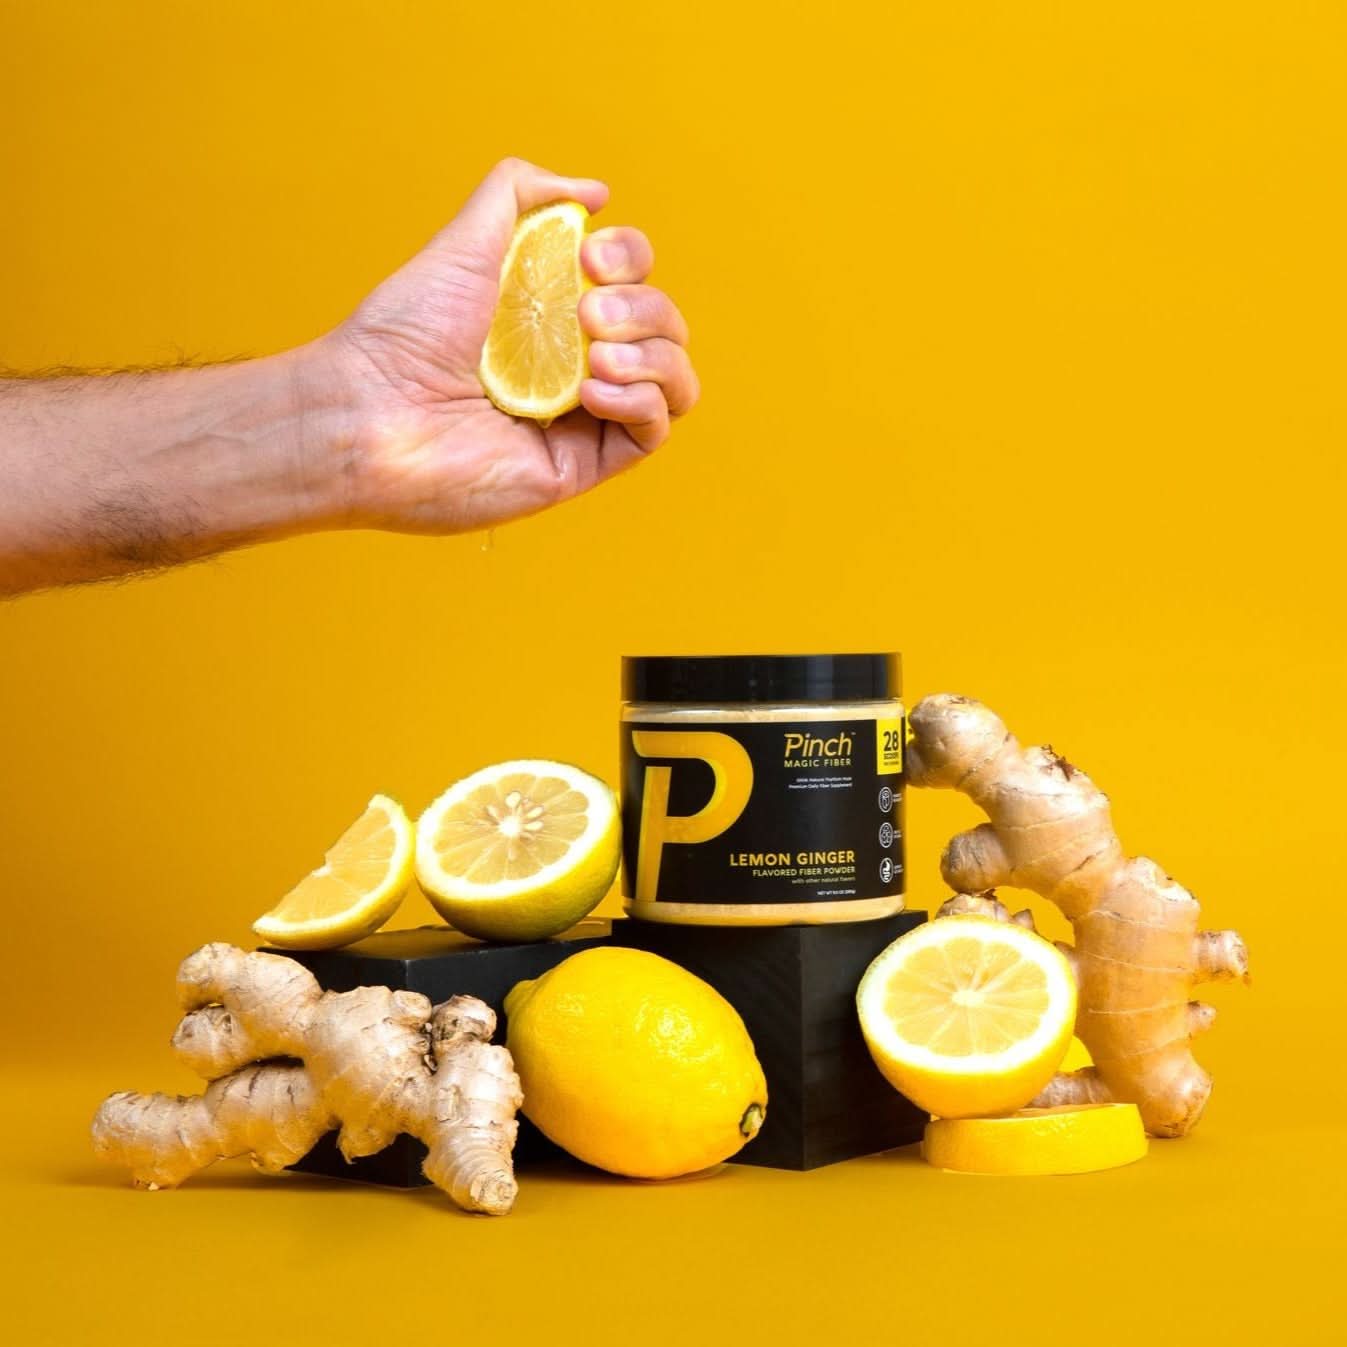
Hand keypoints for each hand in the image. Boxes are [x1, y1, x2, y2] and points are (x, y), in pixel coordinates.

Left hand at [317, 157, 698, 532]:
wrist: (370, 415)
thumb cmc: (403, 335)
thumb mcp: (465, 237)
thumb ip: (522, 192)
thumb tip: (597, 192)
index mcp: (553, 313)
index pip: (634, 280)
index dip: (631, 259)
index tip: (589, 256)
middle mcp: (575, 364)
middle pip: (665, 327)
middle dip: (644, 307)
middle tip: (585, 313)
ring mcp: (582, 419)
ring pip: (675, 380)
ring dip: (654, 352)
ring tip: (593, 352)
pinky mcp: (583, 466)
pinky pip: (655, 431)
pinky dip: (642, 400)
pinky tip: (592, 390)